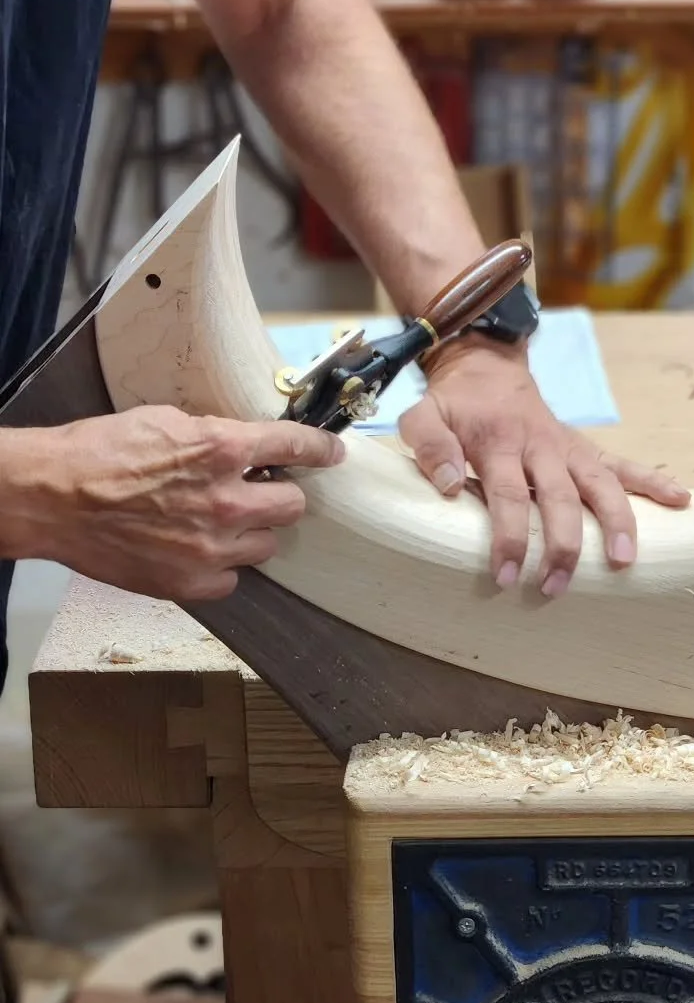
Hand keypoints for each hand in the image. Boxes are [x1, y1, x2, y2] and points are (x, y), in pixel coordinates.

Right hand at [15, 405, 344, 600]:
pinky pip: (232, 580)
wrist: (52, 497)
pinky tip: (200, 551)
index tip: (333, 453)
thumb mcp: (168, 420)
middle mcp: (226, 500)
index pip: (297, 446)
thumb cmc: (102, 451)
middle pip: (292, 506)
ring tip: (222, 524)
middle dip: (279, 496)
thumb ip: (216, 435)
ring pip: (267, 546)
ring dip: (252, 533)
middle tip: (259, 492)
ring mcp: (210, 547)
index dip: (321, 449)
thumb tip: (248, 446)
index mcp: (223, 449)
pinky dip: (222, 567)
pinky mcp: (189, 581)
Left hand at [398, 336, 690, 595]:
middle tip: (558, 586)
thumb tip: (448, 485)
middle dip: (564, 544)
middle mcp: (540, 447)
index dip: (510, 537)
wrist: (487, 367)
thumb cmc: (454, 404)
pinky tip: (680, 499)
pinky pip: (623, 465)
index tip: (508, 575)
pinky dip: (652, 481)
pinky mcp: (585, 449)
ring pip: (600, 484)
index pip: (508, 495)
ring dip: (616, 520)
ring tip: (625, 559)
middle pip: (559, 497)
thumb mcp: (424, 414)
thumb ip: (429, 445)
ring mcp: (568, 448)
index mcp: (499, 443)